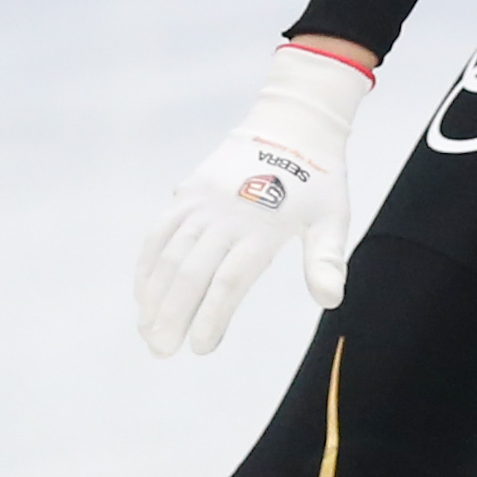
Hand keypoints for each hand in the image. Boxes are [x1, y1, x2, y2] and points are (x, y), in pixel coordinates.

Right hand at [133, 43, 371, 357]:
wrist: (291, 125)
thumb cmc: (318, 181)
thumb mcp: (334, 218)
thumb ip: (327, 259)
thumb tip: (331, 300)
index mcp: (262, 227)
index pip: (228, 282)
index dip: (210, 317)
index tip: (200, 348)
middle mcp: (226, 214)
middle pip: (190, 272)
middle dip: (173, 315)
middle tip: (161, 350)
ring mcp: (201, 202)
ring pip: (167, 254)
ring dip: (153, 295)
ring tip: (147, 330)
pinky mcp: (187, 192)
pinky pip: (158, 231)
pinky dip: (147, 264)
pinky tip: (142, 294)